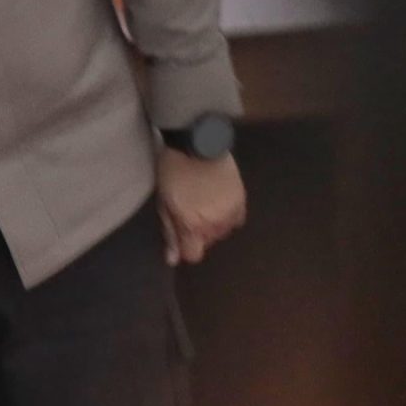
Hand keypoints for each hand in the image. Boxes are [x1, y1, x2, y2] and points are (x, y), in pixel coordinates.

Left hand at [154, 149, 246, 264]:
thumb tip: (173, 260)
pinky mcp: (242, 202)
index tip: (181, 235)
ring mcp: (231, 214)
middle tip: (188, 210)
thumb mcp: (163, 202)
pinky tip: (217, 202)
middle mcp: (215, 225)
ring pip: (222, 232)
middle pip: (207, 242)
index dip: (185, 247)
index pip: (193, 255)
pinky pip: (235, 221)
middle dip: (197, 232)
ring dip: (213, 224)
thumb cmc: (173, 172)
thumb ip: (170, 233)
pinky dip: (227, 216)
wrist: (198, 145)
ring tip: (202, 203)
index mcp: (193, 226)